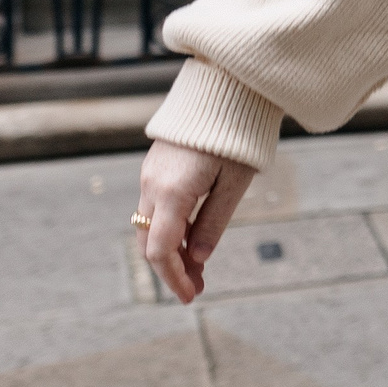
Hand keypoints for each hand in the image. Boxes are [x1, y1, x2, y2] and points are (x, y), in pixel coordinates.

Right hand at [135, 140, 256, 303]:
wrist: (226, 88)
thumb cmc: (238, 135)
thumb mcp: (234, 183)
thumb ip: (214, 222)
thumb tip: (199, 259)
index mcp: (172, 192)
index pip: (162, 250)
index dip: (173, 278)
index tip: (191, 297)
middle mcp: (152, 185)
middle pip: (150, 242)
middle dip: (171, 269)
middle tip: (197, 287)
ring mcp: (150, 174)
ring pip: (149, 226)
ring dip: (170, 249)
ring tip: (198, 267)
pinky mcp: (155, 166)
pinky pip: (154, 207)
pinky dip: (169, 227)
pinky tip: (191, 236)